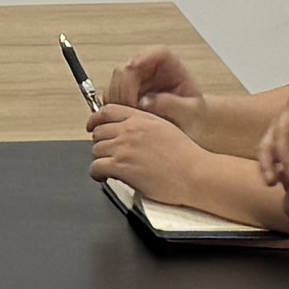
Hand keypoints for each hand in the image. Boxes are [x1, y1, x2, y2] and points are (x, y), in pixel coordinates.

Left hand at [87, 106, 216, 205]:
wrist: (195, 173)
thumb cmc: (187, 157)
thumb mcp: (166, 129)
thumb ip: (145, 127)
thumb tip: (131, 133)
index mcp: (141, 118)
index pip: (107, 111)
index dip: (95, 119)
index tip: (93, 125)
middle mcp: (130, 130)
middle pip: (99, 132)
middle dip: (101, 143)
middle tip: (107, 153)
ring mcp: (124, 147)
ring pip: (95, 149)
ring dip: (100, 159)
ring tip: (109, 168)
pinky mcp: (120, 166)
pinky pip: (96, 167)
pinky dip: (97, 174)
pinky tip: (104, 177)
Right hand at [103, 44, 201, 120]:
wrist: (192, 127)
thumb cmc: (195, 117)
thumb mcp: (190, 112)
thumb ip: (171, 104)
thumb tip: (146, 101)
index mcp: (171, 66)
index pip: (157, 53)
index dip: (144, 57)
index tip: (134, 66)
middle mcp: (151, 70)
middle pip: (129, 67)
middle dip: (126, 88)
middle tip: (131, 108)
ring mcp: (137, 81)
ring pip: (116, 82)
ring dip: (117, 100)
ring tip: (129, 117)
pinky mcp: (127, 94)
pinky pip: (112, 97)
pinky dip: (114, 108)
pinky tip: (124, 119)